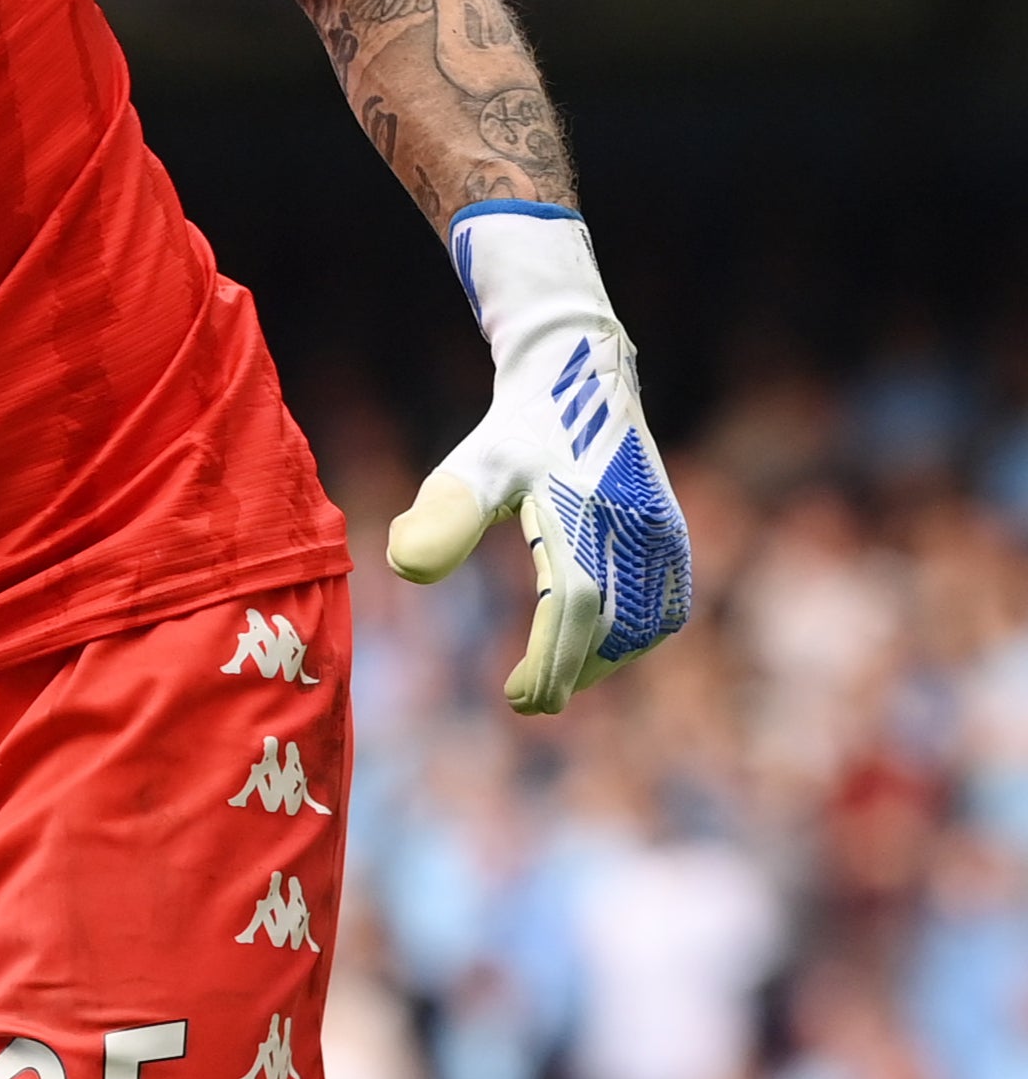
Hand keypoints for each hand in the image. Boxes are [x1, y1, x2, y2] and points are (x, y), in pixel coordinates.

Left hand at [388, 204, 690, 713]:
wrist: (576, 377)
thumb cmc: (512, 432)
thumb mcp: (469, 468)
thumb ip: (442, 516)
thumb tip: (405, 570)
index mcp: (581, 511)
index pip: (572, 606)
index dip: (550, 661)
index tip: (520, 701)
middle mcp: (633, 524)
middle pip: (611, 625)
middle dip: (570, 669)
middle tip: (528, 699)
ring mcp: (662, 529)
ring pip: (644, 620)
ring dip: (603, 656)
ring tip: (556, 675)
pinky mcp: (673, 531)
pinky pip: (667, 601)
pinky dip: (637, 634)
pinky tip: (601, 647)